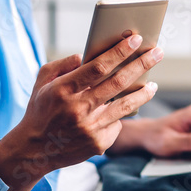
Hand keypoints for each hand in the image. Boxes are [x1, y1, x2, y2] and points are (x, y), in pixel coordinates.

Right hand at [0, 33, 161, 187]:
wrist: (33, 151)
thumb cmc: (40, 110)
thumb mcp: (42, 82)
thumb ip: (62, 64)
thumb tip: (86, 56)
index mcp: (63, 90)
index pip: (98, 67)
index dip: (119, 52)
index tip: (136, 40)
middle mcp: (77, 109)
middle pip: (118, 83)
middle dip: (141, 64)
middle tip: (157, 52)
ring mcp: (89, 129)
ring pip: (125, 106)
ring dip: (143, 93)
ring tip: (153, 84)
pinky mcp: (98, 144)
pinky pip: (117, 124)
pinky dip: (121, 114)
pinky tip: (125, 109)